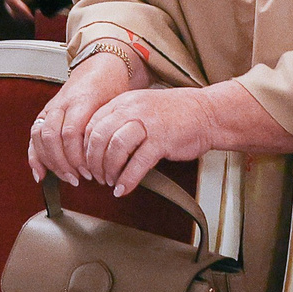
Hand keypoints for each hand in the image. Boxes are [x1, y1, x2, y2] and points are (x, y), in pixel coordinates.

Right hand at [28, 51, 137, 183]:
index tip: (90, 172)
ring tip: (66, 176)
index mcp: (81, 100)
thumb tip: (112, 161)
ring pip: (39, 136)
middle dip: (64, 163)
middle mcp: (62, 103)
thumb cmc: (112, 89)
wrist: (101, 68)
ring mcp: (51, 107)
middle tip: (79, 178)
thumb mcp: (117, 106)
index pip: (70, 133)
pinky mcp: (45, 113)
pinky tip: (41, 174)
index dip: (77, 156)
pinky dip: (34, 156)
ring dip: (51, 161)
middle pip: (52, 137)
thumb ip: (110, 129)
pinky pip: (34, 136)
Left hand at [77, 85, 227, 196]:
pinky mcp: (162, 140)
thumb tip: (98, 145)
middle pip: (99, 136)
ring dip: (108, 170)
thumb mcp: (142, 108)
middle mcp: (132, 110)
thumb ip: (120, 120)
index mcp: (124, 102)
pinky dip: (127, 179)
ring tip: (110, 182)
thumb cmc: (176, 114)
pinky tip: (123, 189)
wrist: (207, 113)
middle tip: (96, 177)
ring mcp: (147, 124)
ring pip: (115, 148)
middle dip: (93, 161)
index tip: (86, 163)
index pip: (92, 124)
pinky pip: (138, 163)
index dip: (85, 148)